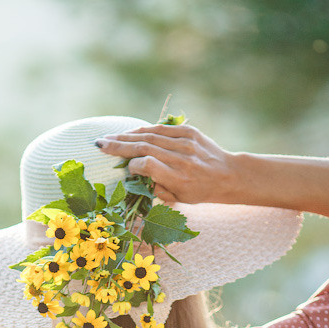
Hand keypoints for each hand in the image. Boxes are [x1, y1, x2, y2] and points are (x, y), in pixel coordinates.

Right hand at [96, 123, 238, 205]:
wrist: (228, 175)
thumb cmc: (200, 192)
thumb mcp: (179, 198)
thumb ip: (156, 189)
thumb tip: (134, 176)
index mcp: (180, 179)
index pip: (148, 165)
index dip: (133, 165)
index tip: (125, 169)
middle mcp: (183, 159)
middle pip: (146, 147)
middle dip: (120, 145)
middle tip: (100, 144)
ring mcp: (187, 142)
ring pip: (151, 135)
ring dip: (127, 135)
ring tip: (110, 138)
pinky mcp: (190, 132)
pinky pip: (162, 129)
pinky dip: (144, 130)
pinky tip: (130, 132)